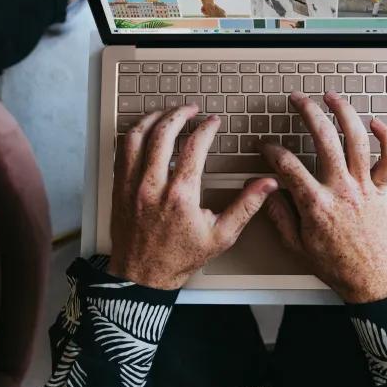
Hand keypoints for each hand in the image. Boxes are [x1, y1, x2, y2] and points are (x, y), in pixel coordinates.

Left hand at [108, 105, 277, 288]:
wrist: (142, 277)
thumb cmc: (180, 258)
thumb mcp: (221, 236)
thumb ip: (246, 206)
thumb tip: (267, 184)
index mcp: (180, 196)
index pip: (193, 147)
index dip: (206, 129)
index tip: (213, 122)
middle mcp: (152, 186)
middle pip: (163, 134)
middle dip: (179, 114)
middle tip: (191, 109)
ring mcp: (131, 185)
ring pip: (137, 137)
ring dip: (153, 119)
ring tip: (167, 112)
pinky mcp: (118, 188)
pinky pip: (121, 151)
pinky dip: (133, 135)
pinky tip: (144, 130)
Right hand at [260, 89, 386, 303]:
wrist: (373, 281)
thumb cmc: (337, 265)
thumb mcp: (297, 246)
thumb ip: (279, 216)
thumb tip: (265, 192)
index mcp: (316, 204)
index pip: (287, 164)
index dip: (271, 150)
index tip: (266, 146)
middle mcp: (342, 189)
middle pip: (324, 138)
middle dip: (308, 112)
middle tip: (298, 99)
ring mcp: (365, 186)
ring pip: (357, 139)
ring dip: (344, 113)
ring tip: (332, 97)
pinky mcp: (383, 190)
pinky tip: (375, 124)